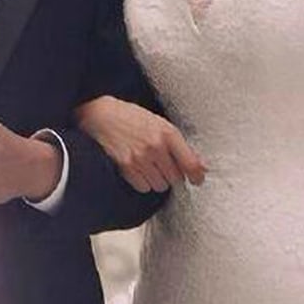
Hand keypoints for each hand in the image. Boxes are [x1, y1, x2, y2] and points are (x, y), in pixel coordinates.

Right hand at [74, 96, 205, 192]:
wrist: (103, 116)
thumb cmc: (133, 118)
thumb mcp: (161, 124)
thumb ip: (180, 145)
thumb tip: (200, 166)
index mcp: (168, 133)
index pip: (190, 164)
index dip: (197, 176)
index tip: (197, 180)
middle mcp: (156, 147)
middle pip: (176, 178)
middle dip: (174, 175)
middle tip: (166, 166)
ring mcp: (140, 158)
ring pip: (160, 185)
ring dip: (159, 180)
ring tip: (151, 166)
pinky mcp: (126, 167)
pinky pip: (144, 187)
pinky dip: (144, 182)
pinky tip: (140, 170)